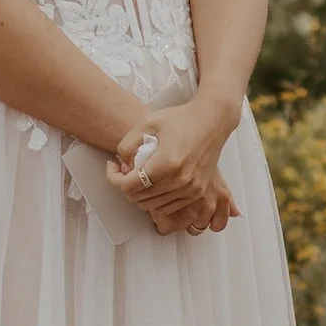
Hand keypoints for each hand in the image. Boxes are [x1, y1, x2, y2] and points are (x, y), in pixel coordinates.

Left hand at [112, 93, 240, 235]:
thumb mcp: (147, 123)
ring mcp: (190, 189)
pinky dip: (156, 199)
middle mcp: (179, 181)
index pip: (128, 186)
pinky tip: (155, 182)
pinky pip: (168, 206)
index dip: (113, 178)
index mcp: (166, 163)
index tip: (113, 166)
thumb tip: (122, 166)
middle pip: (138, 199)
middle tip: (126, 169)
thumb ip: (127, 145)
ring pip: (152, 206)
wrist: (213, 120)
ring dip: (141, 194)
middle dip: (126, 185)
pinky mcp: (197, 192)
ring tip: (140, 175)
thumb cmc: (181, 118)